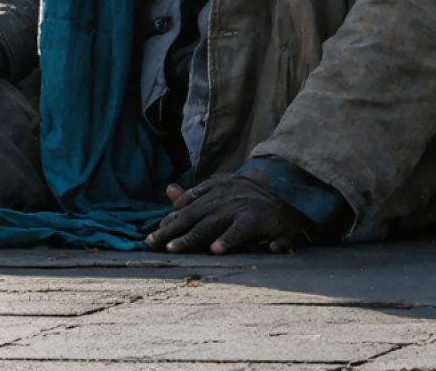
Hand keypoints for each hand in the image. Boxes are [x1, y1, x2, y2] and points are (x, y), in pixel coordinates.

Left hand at [146, 172, 311, 254]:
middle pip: (192, 217)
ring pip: (211, 225)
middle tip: (151, 244)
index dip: (168, 222)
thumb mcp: (220, 189)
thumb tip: (168, 190)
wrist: (284, 186)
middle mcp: (222, 200)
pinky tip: (216, 250)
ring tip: (174, 248)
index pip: (184, 208)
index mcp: (212, 192)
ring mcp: (238, 209)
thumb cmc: (248, 195)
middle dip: (170, 231)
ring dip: (192, 237)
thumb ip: (194, 194)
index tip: (152, 237)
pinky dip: (230, 239)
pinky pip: (241, 231)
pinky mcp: (256, 219)